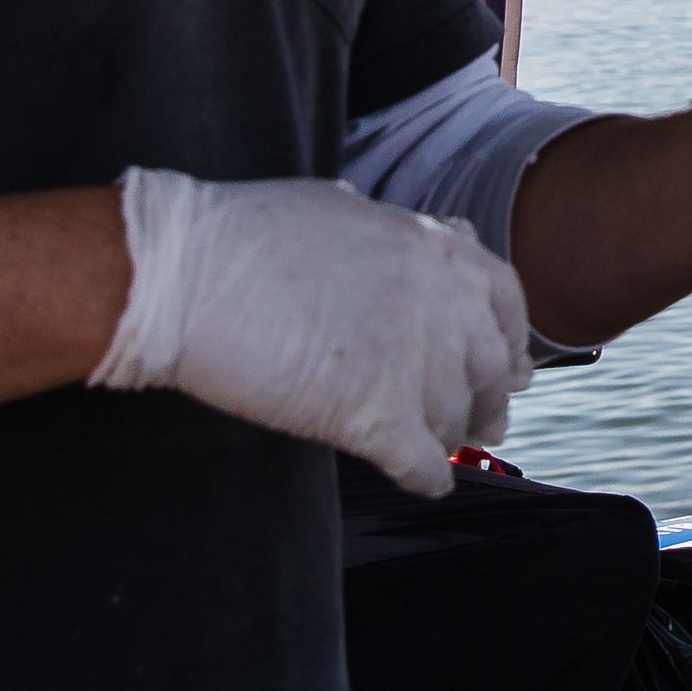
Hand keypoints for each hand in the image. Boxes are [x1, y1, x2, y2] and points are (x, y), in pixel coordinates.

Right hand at [94, 171, 531, 497]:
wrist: (184, 276)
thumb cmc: (242, 235)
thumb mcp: (339, 208)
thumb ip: (392, 234)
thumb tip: (413, 241)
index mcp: (434, 249)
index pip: (504, 301)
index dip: (507, 340)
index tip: (507, 365)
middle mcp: (441, 302)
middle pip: (489, 367)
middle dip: (487, 400)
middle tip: (484, 423)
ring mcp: (412, 359)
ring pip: (454, 417)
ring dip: (448, 437)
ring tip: (439, 448)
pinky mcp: (375, 414)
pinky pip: (421, 462)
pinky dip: (427, 477)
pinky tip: (425, 483)